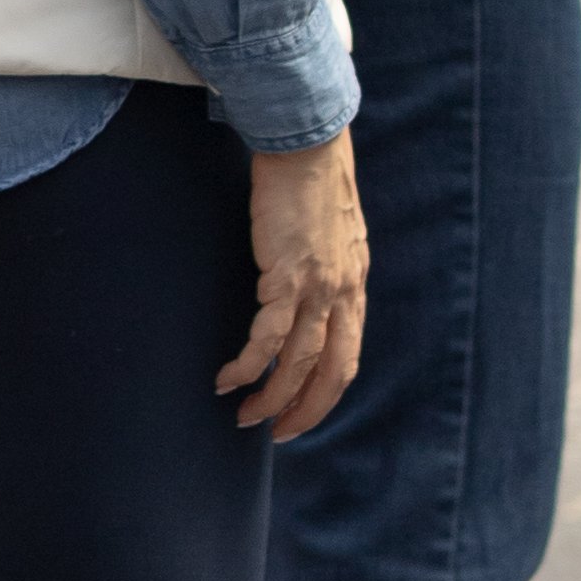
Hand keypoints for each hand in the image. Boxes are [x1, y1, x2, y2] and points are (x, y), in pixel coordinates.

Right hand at [220, 132, 365, 438]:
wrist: (307, 147)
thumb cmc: (312, 185)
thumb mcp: (331, 238)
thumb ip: (325, 270)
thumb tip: (305, 295)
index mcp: (353, 287)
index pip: (347, 358)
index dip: (325, 395)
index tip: (300, 416)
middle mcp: (342, 294)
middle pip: (329, 373)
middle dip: (303, 411)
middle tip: (275, 433)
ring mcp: (318, 288)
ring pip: (297, 363)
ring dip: (270, 396)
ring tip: (244, 414)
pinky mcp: (287, 276)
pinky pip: (268, 337)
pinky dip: (248, 364)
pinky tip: (227, 377)